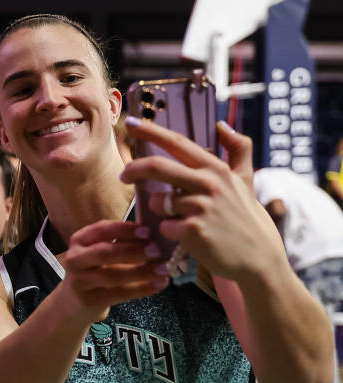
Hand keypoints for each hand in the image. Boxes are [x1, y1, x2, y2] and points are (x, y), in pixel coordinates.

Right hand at [58, 220, 167, 323]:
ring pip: (113, 276)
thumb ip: (122, 243)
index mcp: (79, 240)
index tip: (148, 231)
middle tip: (157, 251)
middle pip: (104, 252)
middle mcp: (74, 259)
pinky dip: (142, 289)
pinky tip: (158, 284)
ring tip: (163, 269)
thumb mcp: (101, 252)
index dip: (124, 230)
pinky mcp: (89, 300)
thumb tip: (154, 238)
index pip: (101, 230)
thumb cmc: (95, 270)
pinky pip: (119, 294)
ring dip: (141, 272)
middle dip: (133, 251)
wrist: (74, 302)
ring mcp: (79, 281)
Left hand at [121, 119, 283, 283]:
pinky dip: (170, 231)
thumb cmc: (247, 219)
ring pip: (159, 201)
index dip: (151, 131)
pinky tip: (187, 236)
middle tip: (124, 176)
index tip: (129, 123)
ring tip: (180, 218)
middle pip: (157, 167)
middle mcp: (209, 184)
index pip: (177, 143)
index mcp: (216, 169)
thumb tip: (222, 124)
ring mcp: (201, 207)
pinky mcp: (194, 231)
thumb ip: (238, 149)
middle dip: (134, 169)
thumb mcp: (246, 180)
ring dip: (162, 210)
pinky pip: (164, 226)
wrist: (259, 258)